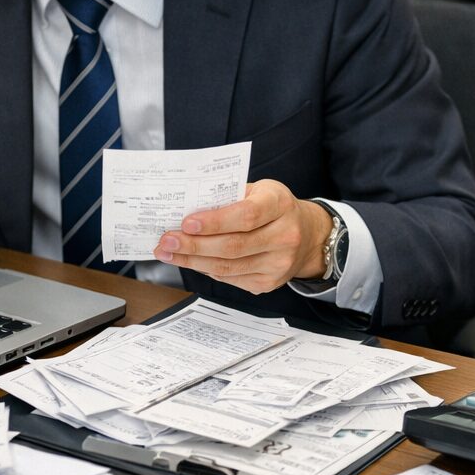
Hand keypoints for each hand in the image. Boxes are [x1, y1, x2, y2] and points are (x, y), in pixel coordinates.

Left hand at [152, 180, 331, 293]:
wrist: (307, 234)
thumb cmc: (274, 207)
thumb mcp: (258, 190)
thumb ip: (229, 196)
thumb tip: (187, 208)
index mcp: (280, 205)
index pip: (246, 215)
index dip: (214, 222)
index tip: (186, 223)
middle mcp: (285, 236)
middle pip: (233, 246)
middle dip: (194, 245)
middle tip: (166, 241)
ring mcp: (279, 264)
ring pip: (228, 267)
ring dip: (193, 261)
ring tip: (169, 253)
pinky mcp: (269, 283)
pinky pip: (230, 278)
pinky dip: (206, 270)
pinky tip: (191, 261)